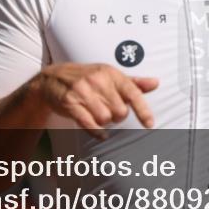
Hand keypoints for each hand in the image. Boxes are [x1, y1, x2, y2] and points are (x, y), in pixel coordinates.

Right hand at [32, 63, 157, 138]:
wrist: (52, 78)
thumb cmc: (87, 77)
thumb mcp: (110, 75)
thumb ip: (133, 82)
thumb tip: (156, 83)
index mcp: (111, 73)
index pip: (133, 92)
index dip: (143, 110)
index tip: (150, 124)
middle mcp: (98, 80)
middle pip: (120, 111)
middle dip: (118, 117)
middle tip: (110, 112)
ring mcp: (83, 91)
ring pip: (105, 119)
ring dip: (105, 122)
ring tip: (99, 115)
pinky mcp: (70, 103)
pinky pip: (89, 123)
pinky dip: (96, 132)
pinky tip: (100, 134)